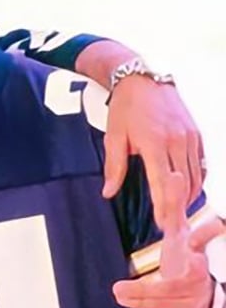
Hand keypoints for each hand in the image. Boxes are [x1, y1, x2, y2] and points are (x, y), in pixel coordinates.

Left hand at [102, 75, 204, 228]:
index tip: (163, 225)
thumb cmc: (126, 108)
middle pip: (183, 183)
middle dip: (179, 208)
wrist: (142, 79)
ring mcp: (189, 136)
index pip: (162, 182)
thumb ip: (114, 167)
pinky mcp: (195, 132)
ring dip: (189, 197)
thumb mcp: (114, 137)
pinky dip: (197, 180)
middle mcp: (176, 140)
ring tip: (180, 214)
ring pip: (195, 175)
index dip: (164, 206)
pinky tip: (188, 192)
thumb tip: (108, 193)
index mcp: (155, 142)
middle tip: (174, 228)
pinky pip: (201, 163)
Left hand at [112, 173, 222, 307]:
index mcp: (196, 246)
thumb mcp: (179, 231)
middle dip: (193, 267)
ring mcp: (191, 290)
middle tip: (191, 260)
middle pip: (197, 268)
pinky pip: (157, 305)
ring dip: (143, 291)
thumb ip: (174, 206)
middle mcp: (198, 269)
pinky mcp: (181, 307)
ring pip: (167, 291)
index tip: (216, 225)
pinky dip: (137, 300)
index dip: (208, 230)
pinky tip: (119, 296)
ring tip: (118, 290)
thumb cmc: (187, 256)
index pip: (203, 235)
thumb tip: (174, 175)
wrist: (197, 295)